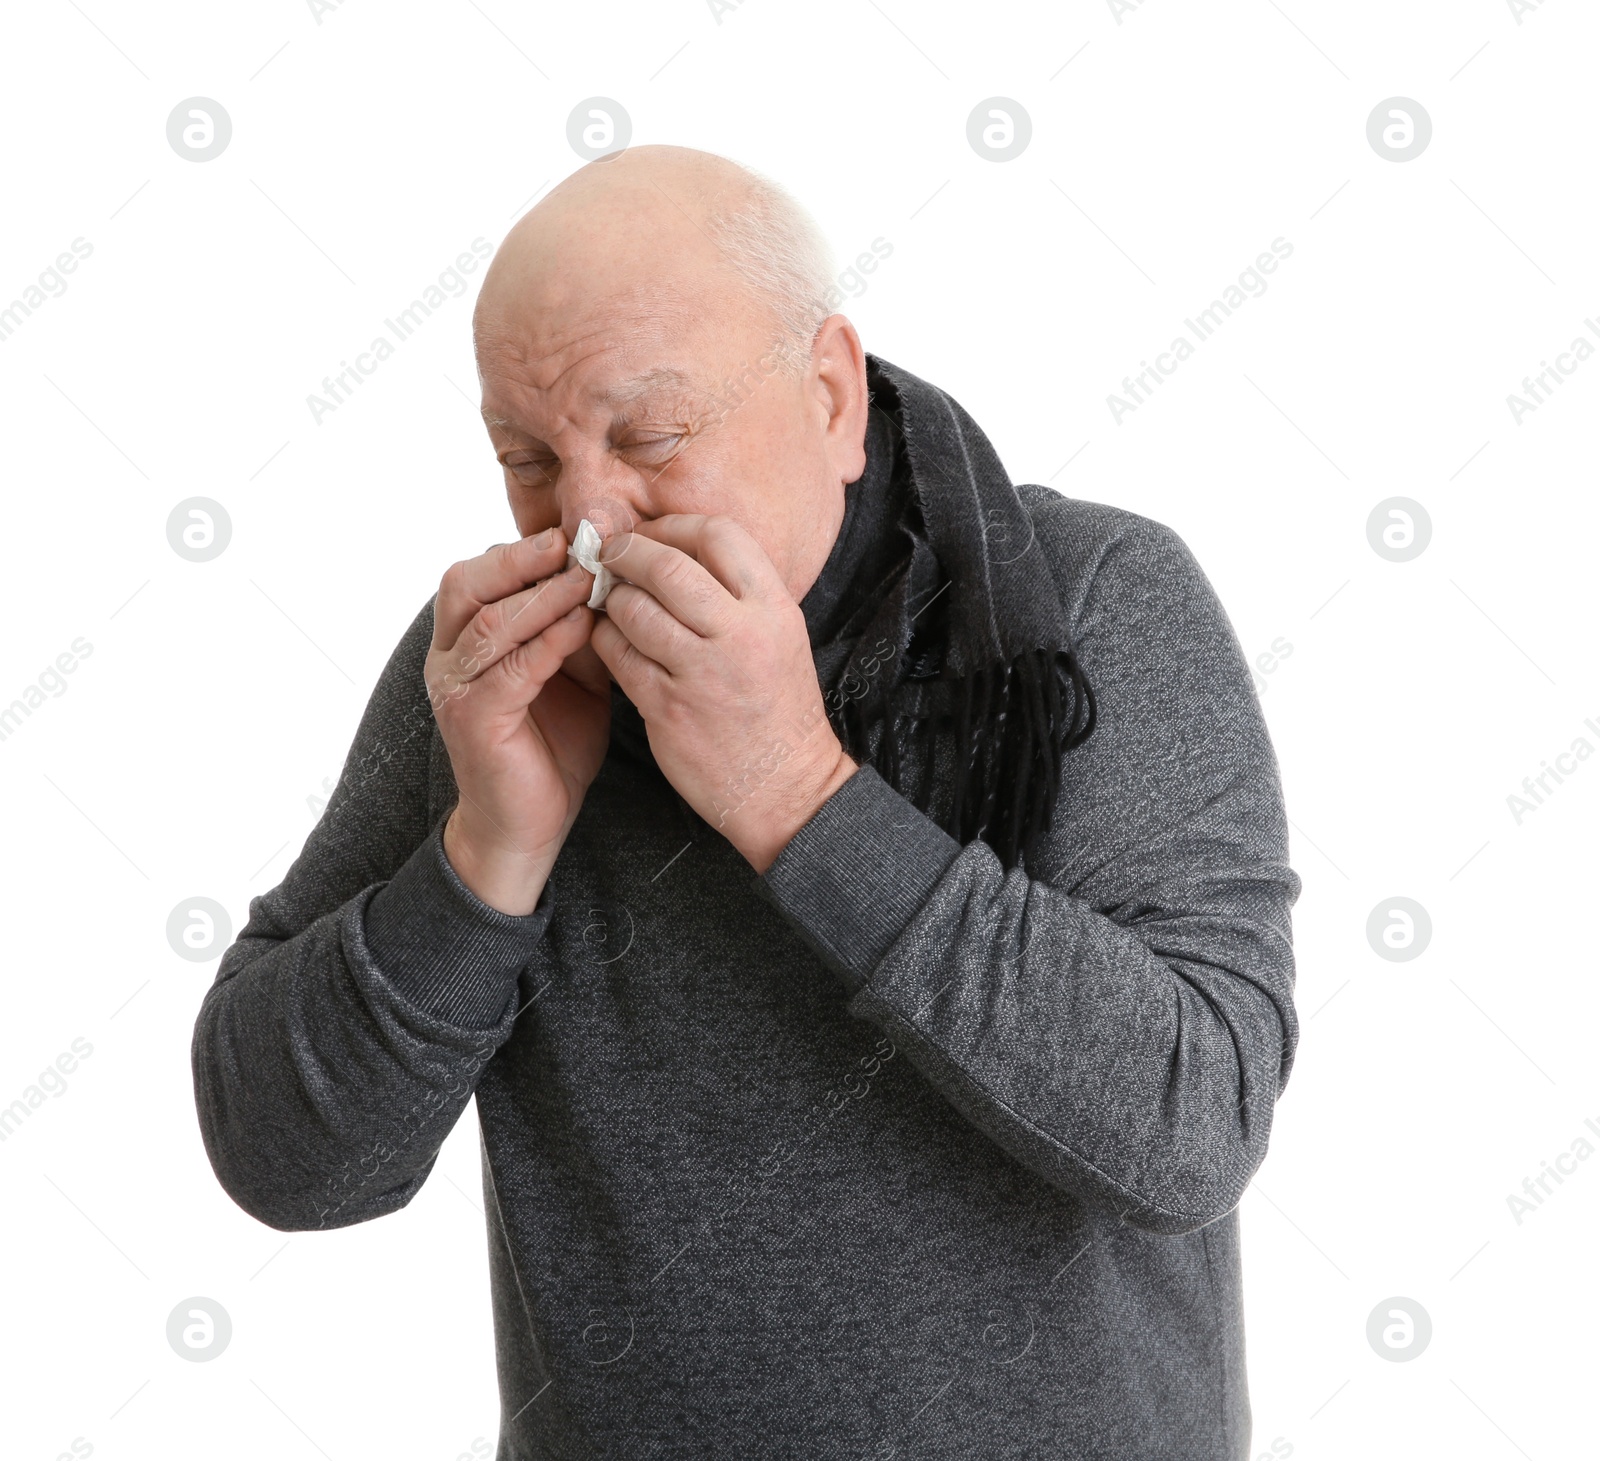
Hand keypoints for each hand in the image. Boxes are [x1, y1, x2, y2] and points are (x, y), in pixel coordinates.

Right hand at [426, 528, 611, 913]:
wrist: (531, 823)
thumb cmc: (553, 744)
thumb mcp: (575, 671)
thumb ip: (580, 625)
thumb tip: (617, 572)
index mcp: (467, 637)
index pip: (481, 572)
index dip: (526, 547)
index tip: (580, 529)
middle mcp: (449, 656)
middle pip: (466, 583)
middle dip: (519, 558)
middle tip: (571, 540)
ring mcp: (455, 688)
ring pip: (486, 622)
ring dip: (540, 595)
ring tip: (586, 576)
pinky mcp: (473, 721)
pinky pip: (508, 670)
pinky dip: (545, 642)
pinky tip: (581, 626)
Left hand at [588, 515, 856, 873]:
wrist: (785, 786)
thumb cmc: (777, 707)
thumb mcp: (779, 634)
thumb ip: (737, 592)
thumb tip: (675, 548)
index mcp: (773, 608)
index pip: (718, 533)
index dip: (674, 526)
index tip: (653, 536)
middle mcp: (740, 634)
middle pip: (666, 565)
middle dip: (627, 553)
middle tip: (609, 556)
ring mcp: (701, 672)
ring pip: (633, 608)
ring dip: (611, 598)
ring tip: (610, 602)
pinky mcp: (668, 708)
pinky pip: (618, 656)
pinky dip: (604, 640)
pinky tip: (611, 641)